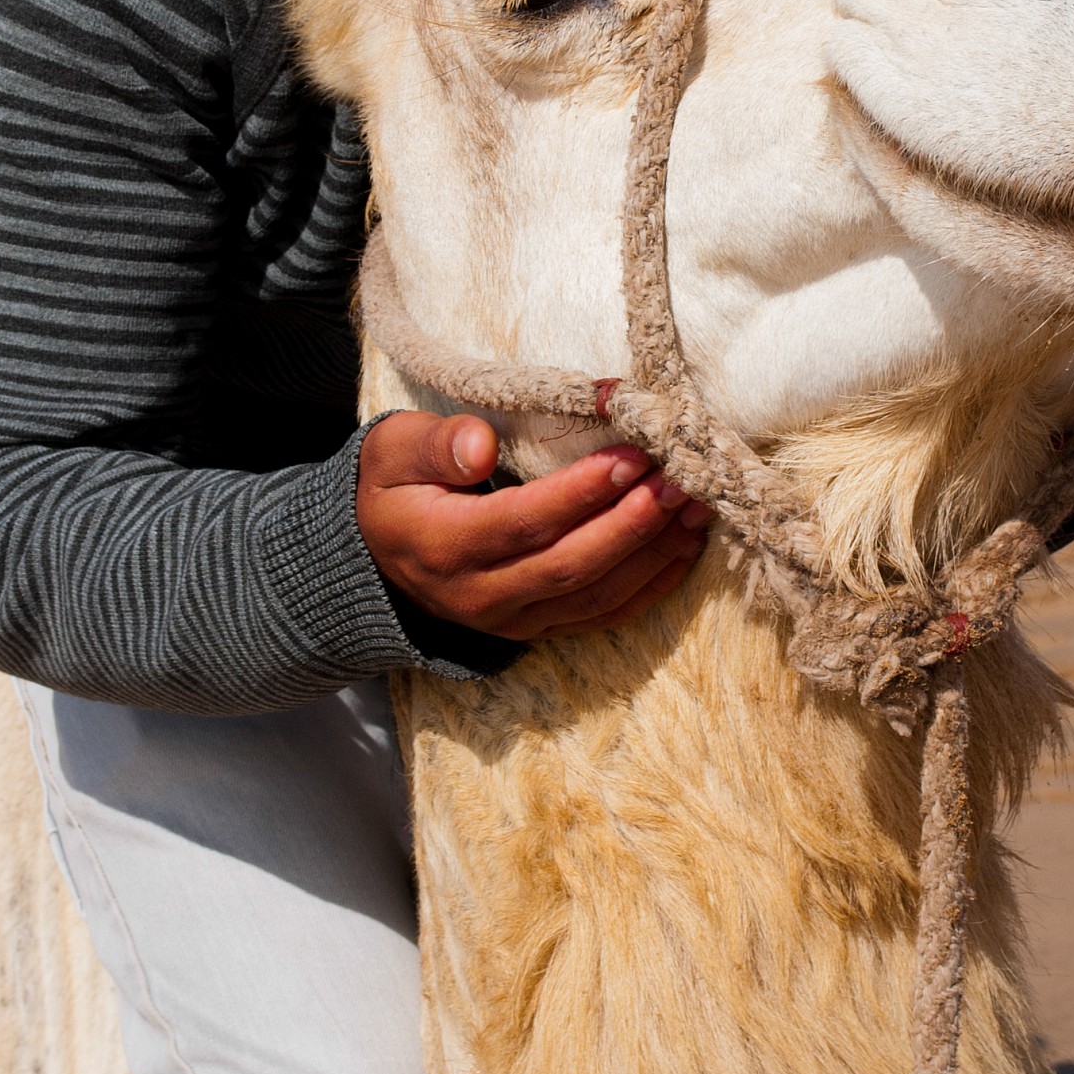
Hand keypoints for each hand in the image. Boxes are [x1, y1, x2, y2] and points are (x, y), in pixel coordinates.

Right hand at [356, 411, 710, 640]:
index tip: (631, 455)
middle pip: (571, 566)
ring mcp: (513, 620)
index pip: (525, 523)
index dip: (582, 493)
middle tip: (680, 479)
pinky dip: (651, 585)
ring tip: (697, 506)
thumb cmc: (394, 485)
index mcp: (445, 546)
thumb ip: (434, 444)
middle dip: (633, 523)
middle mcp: (482, 595)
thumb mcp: (393, 450)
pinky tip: (685, 547)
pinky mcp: (538, 629)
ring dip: (653, 554)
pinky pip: (603, 617)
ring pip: (595, 596)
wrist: (377, 554)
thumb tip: (479, 445)